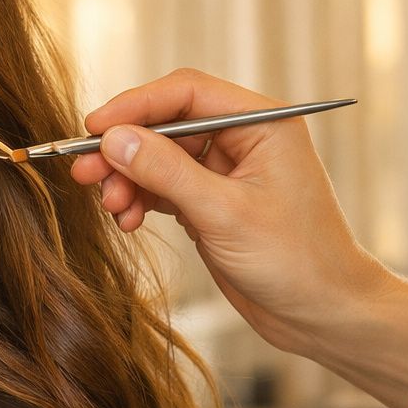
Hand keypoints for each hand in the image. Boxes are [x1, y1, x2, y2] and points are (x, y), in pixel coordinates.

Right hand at [69, 68, 388, 355]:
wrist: (322, 314)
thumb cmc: (295, 260)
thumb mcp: (224, 214)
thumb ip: (167, 172)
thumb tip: (114, 139)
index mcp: (262, 123)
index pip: (186, 93)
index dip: (135, 106)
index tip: (94, 128)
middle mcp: (243, 138)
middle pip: (166, 124)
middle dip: (124, 148)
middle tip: (84, 172)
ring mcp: (225, 171)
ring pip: (159, 157)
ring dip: (128, 178)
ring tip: (110, 206)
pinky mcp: (211, 202)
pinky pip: (164, 187)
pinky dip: (141, 199)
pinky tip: (126, 220)